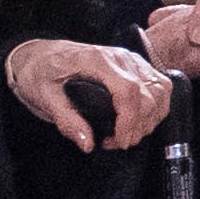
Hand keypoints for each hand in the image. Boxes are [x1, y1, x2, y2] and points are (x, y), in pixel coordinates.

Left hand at [4, 37, 172, 151]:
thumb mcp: (43, 97)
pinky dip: (156, 108)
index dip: (129, 121)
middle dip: (139, 126)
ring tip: (126, 134)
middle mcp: (119, 57)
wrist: (39, 55)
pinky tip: (138, 121)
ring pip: (161, 90)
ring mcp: (131, 60)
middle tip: (117, 143)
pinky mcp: (136, 66)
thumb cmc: (40, 72)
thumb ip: (66, 120)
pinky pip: (160, 87)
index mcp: (96, 60)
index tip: (119, 140)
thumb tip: (88, 143)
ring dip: (150, 119)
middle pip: (149, 93)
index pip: (128, 90)